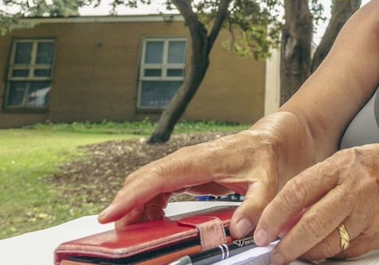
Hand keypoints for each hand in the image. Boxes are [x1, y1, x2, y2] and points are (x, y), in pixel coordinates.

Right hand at [98, 127, 283, 239]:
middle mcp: (185, 160)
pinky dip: (147, 205)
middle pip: (143, 180)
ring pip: (146, 184)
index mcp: (200, 160)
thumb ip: (255, 206)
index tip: (111, 213)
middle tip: (118, 236)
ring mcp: (182, 165)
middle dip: (126, 206)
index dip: (131, 196)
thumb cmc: (264, 158)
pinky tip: (150, 224)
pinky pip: (156, 188)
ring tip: (132, 235)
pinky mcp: (183, 172)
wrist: (268, 142)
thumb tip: (239, 229)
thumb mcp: (267, 184)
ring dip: (135, 208)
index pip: (157, 176)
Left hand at [253, 144, 378, 264]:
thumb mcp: (343, 164)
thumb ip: (315, 187)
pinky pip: (348, 251)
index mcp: (341, 166)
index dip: (275, 215)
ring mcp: (369, 213)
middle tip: (275, 254)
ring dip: (309, 252)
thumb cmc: (375, 167)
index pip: (298, 191)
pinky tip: (326, 247)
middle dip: (288, 244)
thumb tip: (283, 217)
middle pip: (313, 223)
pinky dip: (332, 252)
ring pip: (331, 243)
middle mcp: (356, 188)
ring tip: (298, 252)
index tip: (262, 232)